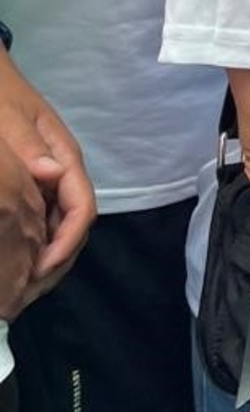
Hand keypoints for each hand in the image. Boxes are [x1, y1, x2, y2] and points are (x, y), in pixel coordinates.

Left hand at [0, 49, 93, 315]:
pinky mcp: (34, 182)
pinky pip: (43, 219)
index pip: (81, 210)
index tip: (38, 270)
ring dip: (45, 257)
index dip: (65, 245)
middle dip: (56, 261)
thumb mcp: (6, 119)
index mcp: (63, 158)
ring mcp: (50, 177)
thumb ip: (28, 147)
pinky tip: (13, 258)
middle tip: (24, 292)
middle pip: (75, 226)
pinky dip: (33, 243)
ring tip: (19, 285)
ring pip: (60, 226)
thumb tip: (51, 174)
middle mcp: (63, 172)